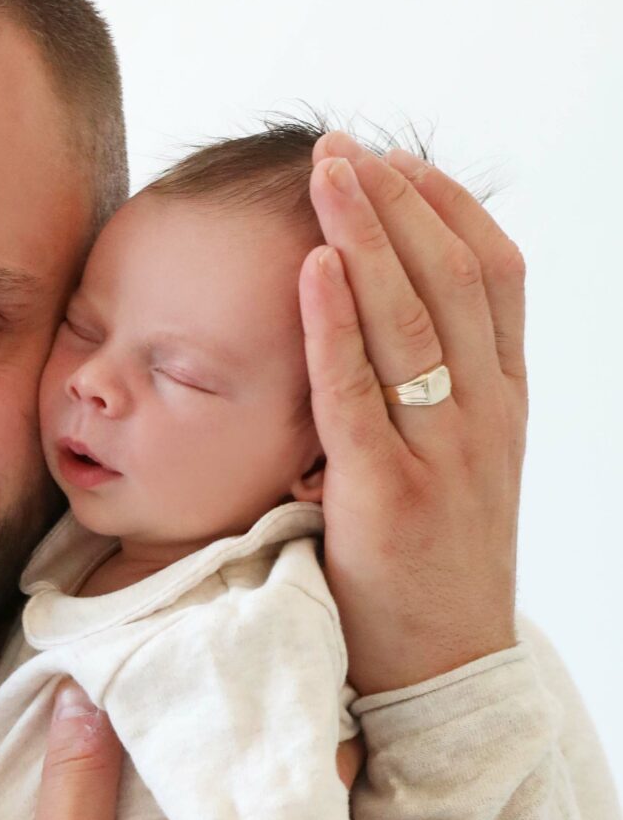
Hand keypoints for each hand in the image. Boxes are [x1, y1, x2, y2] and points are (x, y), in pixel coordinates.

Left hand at [303, 134, 524, 695]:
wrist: (444, 673)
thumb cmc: (430, 569)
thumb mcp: (455, 464)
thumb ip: (435, 395)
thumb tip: (389, 322)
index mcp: (506, 401)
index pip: (495, 273)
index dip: (446, 206)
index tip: (396, 160)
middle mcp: (486, 415)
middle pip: (453, 276)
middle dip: (397, 201)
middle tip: (342, 147)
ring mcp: (443, 454)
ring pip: (411, 319)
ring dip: (365, 236)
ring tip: (324, 174)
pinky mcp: (388, 496)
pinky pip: (360, 393)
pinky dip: (335, 324)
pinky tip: (313, 267)